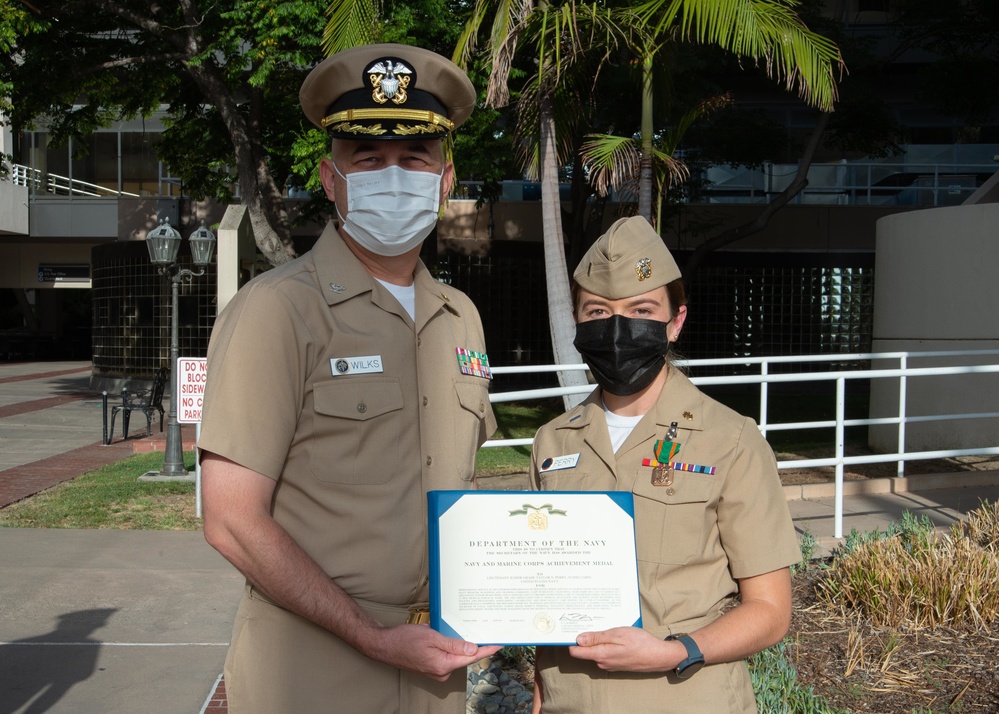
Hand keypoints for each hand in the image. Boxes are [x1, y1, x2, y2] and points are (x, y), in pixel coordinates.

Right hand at [367, 624, 501, 681]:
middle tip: (486, 633)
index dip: (487, 650)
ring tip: (463, 633)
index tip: (499, 645)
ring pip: (456, 656)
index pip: (471, 657)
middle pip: (465, 657)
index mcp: (443, 664)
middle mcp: (442, 671)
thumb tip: (472, 648)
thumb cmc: (404, 639)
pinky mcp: (432, 667)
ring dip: (461, 645)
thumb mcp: (431, 636)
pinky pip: (447, 657)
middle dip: (475, 645)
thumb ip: (453, 643)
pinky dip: (451, 647)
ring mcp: (436, 671)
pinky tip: (449, 637)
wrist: (384, 645)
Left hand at [569, 627, 677, 672]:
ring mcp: (609, 664)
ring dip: (597, 639)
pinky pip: (604, 652)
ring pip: (595, 650)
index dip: (571, 640)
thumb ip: (596, 638)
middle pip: (585, 650)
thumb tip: (578, 640)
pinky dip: (605, 643)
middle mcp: (602, 662)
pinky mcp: (616, 663)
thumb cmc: (640, 643)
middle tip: (590, 620)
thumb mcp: (617, 634)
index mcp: (600, 655)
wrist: (658, 656)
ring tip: (605, 625)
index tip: (571, 627)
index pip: (576, 652)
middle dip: (585, 636)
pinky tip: (614, 635)